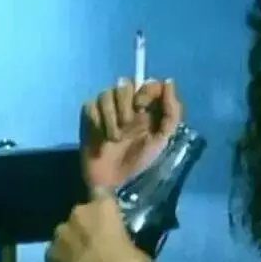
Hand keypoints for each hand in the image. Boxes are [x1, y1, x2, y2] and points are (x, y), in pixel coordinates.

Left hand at [45, 193, 152, 261]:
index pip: (100, 191)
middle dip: (85, 225)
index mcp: (103, 206)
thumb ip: (122, 236)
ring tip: (81, 260)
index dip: (103, 204)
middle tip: (95, 242)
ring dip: (71, 243)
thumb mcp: (136, 244)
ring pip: (63, 235)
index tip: (108, 214)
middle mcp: (78, 213)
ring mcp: (60, 236)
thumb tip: (120, 242)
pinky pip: (55, 256)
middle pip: (78, 214)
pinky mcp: (48, 258)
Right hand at [80, 77, 181, 194]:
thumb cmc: (141, 160)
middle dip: (125, 105)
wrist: (115, 180)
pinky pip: (91, 105)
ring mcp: (106, 107)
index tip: (142, 107)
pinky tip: (102, 138)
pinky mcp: (89, 114)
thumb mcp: (162, 138)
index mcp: (147, 107)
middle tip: (127, 126)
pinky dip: (98, 122)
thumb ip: (171, 111)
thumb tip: (169, 81)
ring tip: (116, 138)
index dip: (145, 91)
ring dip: (111, 117)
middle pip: (125, 83)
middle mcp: (127, 103)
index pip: (148, 83)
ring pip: (106, 93)